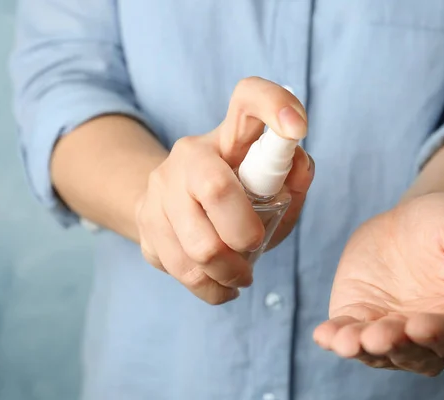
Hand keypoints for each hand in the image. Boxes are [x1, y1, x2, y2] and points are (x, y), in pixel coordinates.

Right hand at [135, 77, 313, 304]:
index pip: (248, 99)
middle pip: (216, 191)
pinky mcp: (144, 223)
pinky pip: (182, 270)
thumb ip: (293, 176)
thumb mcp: (269, 182)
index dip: (275, 106)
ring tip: (241, 274)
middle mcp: (188, 154)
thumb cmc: (236, 195)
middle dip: (244, 235)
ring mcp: (159, 188)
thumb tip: (299, 168)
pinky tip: (221, 285)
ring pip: (198, 247)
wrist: (170, 204)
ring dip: (230, 272)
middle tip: (254, 247)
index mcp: (229, 135)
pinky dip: (210, 288)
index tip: (298, 128)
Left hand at [313, 192, 443, 375]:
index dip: (439, 334)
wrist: (410, 215)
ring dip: (362, 347)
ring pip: (377, 350)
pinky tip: (324, 335)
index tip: (422, 324)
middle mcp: (428, 337)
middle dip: (395, 344)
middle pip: (413, 351)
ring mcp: (390, 331)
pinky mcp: (358, 318)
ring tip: (347, 341)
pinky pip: (346, 333)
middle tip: (380, 335)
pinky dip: (335, 337)